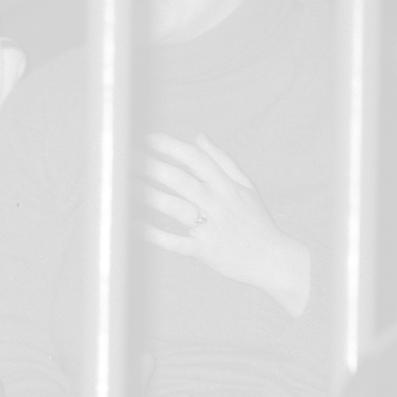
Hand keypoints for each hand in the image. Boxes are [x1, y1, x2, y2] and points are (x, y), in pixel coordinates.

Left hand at [137, 132, 310, 315]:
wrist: (273, 259)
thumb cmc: (256, 220)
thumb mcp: (245, 186)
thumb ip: (222, 160)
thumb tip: (199, 136)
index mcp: (226, 185)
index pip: (195, 159)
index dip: (170, 147)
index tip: (148, 138)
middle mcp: (217, 203)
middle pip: (179, 180)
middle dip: (152, 167)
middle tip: (126, 158)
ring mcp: (209, 227)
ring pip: (174, 207)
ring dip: (148, 195)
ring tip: (124, 185)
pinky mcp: (203, 251)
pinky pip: (174, 242)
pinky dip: (154, 234)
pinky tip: (133, 224)